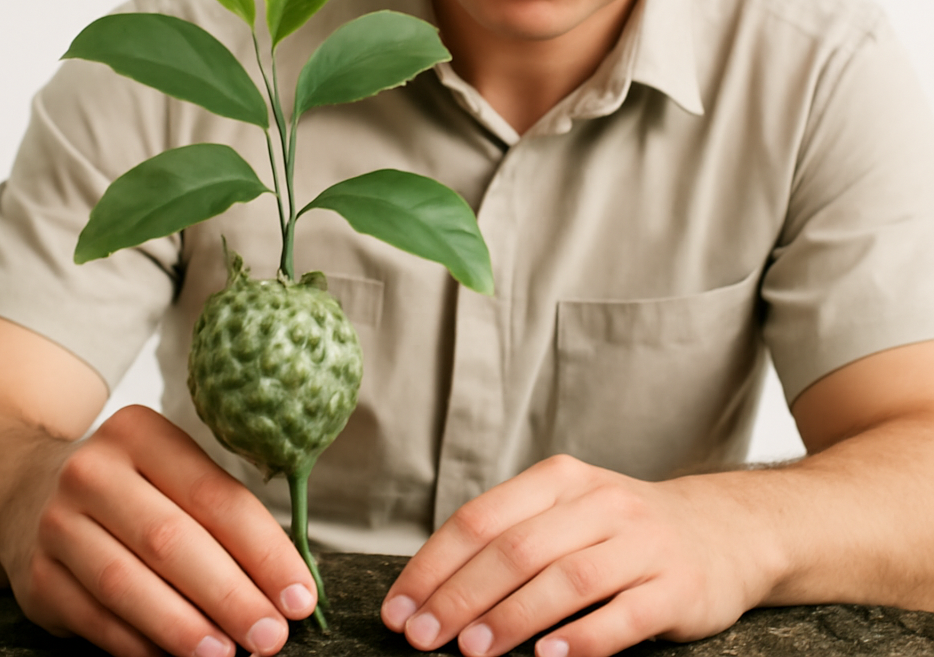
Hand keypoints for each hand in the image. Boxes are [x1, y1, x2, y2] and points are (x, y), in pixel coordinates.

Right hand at [0, 405, 317, 656]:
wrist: (27, 490)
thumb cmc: (132, 485)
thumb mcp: (173, 469)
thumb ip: (224, 512)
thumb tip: (288, 580)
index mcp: (142, 433)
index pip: (215, 496)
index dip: (263, 550)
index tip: (299, 595)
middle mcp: (94, 471)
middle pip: (173, 541)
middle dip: (230, 595)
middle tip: (272, 635)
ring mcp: (57, 523)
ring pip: (128, 583)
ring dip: (184, 627)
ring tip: (228, 654)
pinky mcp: (36, 577)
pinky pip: (95, 618)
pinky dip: (140, 643)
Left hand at [381, 454, 780, 656]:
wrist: (721, 529)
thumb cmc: (620, 529)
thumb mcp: (567, 511)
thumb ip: (512, 536)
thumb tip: (435, 590)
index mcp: (559, 480)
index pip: (481, 518)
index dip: (434, 565)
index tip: (399, 608)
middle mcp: (598, 503)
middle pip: (516, 549)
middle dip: (460, 596)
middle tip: (422, 637)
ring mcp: (641, 542)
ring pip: (565, 579)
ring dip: (512, 617)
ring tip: (472, 651)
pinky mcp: (677, 585)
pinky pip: (623, 613)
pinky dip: (583, 638)